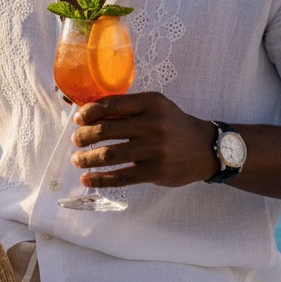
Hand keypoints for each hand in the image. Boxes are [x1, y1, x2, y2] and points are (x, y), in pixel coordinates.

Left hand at [70, 92, 216, 188]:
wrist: (205, 148)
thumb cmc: (172, 125)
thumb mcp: (155, 107)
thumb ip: (128, 108)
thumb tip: (89, 114)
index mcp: (151, 102)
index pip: (111, 104)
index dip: (89, 112)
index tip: (78, 119)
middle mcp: (154, 123)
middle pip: (107, 129)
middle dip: (84, 136)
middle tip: (76, 140)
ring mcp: (155, 149)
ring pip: (110, 154)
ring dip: (87, 158)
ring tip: (77, 160)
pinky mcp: (156, 172)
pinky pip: (121, 177)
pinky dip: (100, 179)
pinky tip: (87, 180)